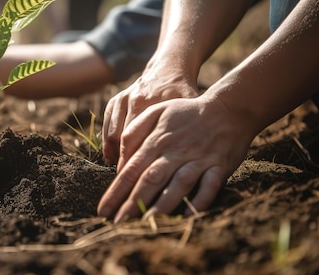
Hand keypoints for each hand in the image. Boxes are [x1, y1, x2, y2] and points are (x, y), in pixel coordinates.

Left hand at [97, 96, 254, 221]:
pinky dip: (201, 200)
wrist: (228, 109)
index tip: (103, 210)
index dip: (116, 191)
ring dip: (163, 204)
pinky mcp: (219, 166)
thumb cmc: (186, 114)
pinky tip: (189, 216)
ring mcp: (198, 160)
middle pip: (151, 179)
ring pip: (178, 184)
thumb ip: (134, 133)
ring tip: (147, 223)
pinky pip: (210, 185)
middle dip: (133, 202)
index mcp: (157, 141)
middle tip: (118, 224)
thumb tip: (119, 161)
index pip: (131, 169)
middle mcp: (175, 152)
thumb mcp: (155, 112)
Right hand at [102, 65, 198, 168]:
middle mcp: (136, 100)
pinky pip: (106, 124)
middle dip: (125, 161)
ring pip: (113, 133)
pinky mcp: (116, 100)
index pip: (143, 138)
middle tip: (129, 180)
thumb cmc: (184, 90)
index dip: (140, 160)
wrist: (168, 68)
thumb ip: (193, 125)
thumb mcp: (192, 104)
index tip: (141, 178)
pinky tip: (110, 157)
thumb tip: (197, 153)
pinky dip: (107, 142)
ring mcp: (123, 100)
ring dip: (113, 153)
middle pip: (125, 139)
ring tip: (119, 171)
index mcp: (155, 103)